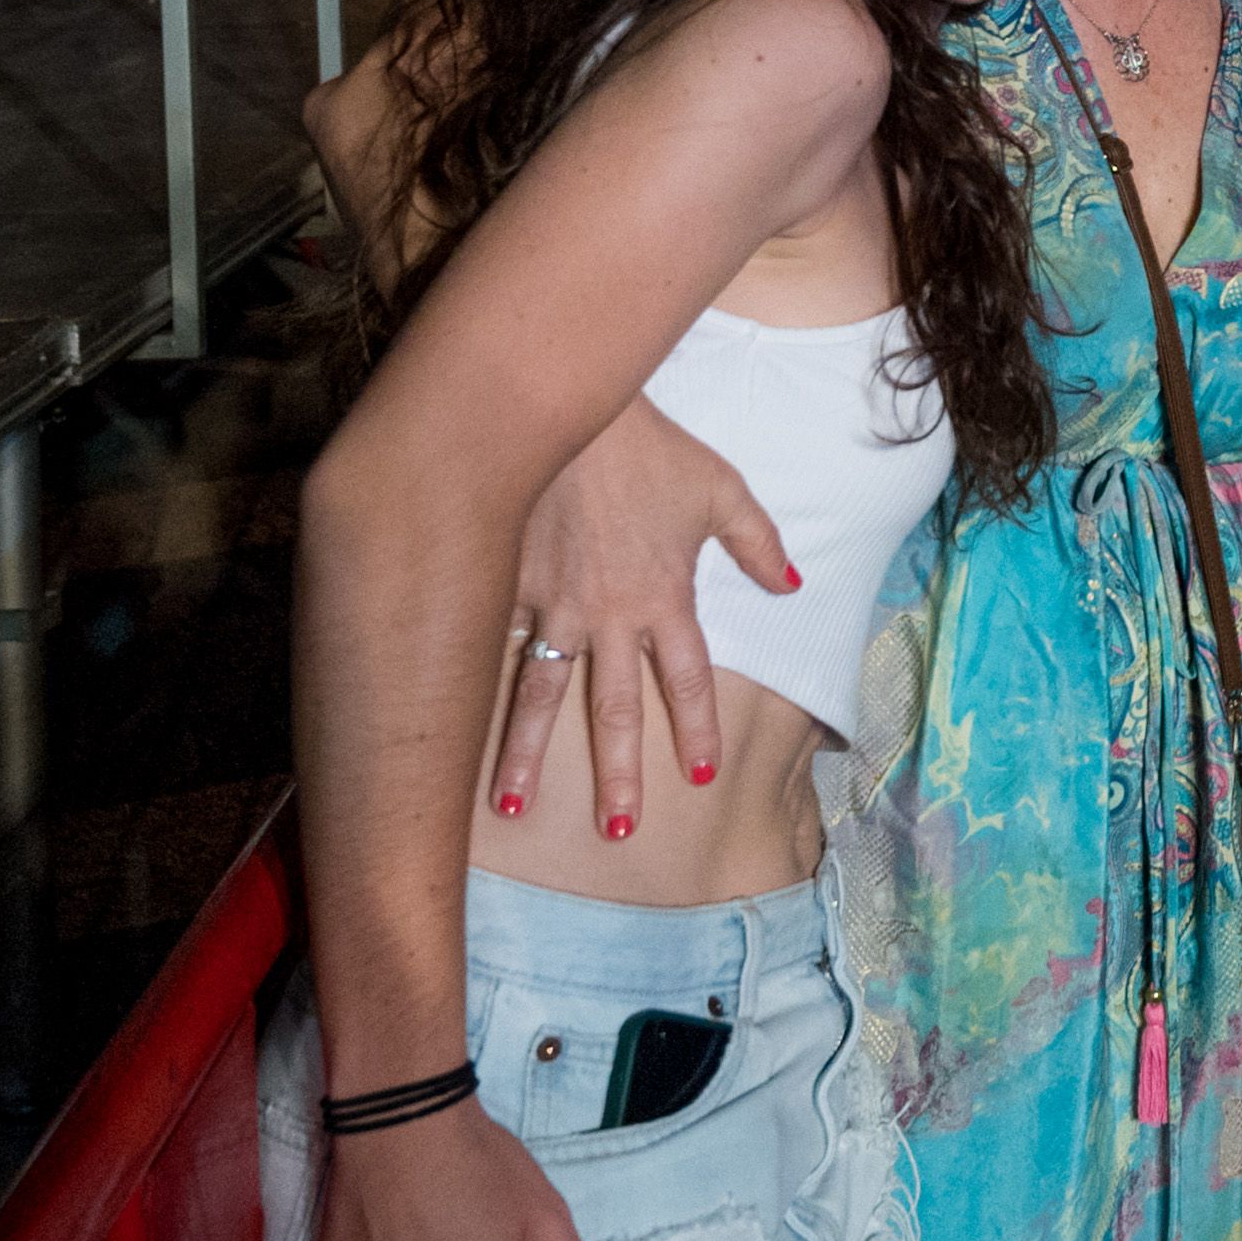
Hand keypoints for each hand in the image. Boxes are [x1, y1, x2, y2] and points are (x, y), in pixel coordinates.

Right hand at [492, 395, 798, 830]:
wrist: (571, 409)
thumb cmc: (650, 448)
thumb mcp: (721, 488)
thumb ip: (757, 542)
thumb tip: (793, 585)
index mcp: (664, 597)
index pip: (685, 680)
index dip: (693, 729)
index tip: (697, 777)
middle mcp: (608, 615)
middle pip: (612, 710)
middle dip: (617, 774)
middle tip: (619, 831)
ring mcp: (549, 604)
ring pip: (538, 694)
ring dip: (523, 753)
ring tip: (512, 806)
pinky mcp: (503, 584)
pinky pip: (489, 647)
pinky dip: (472, 691)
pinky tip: (449, 730)